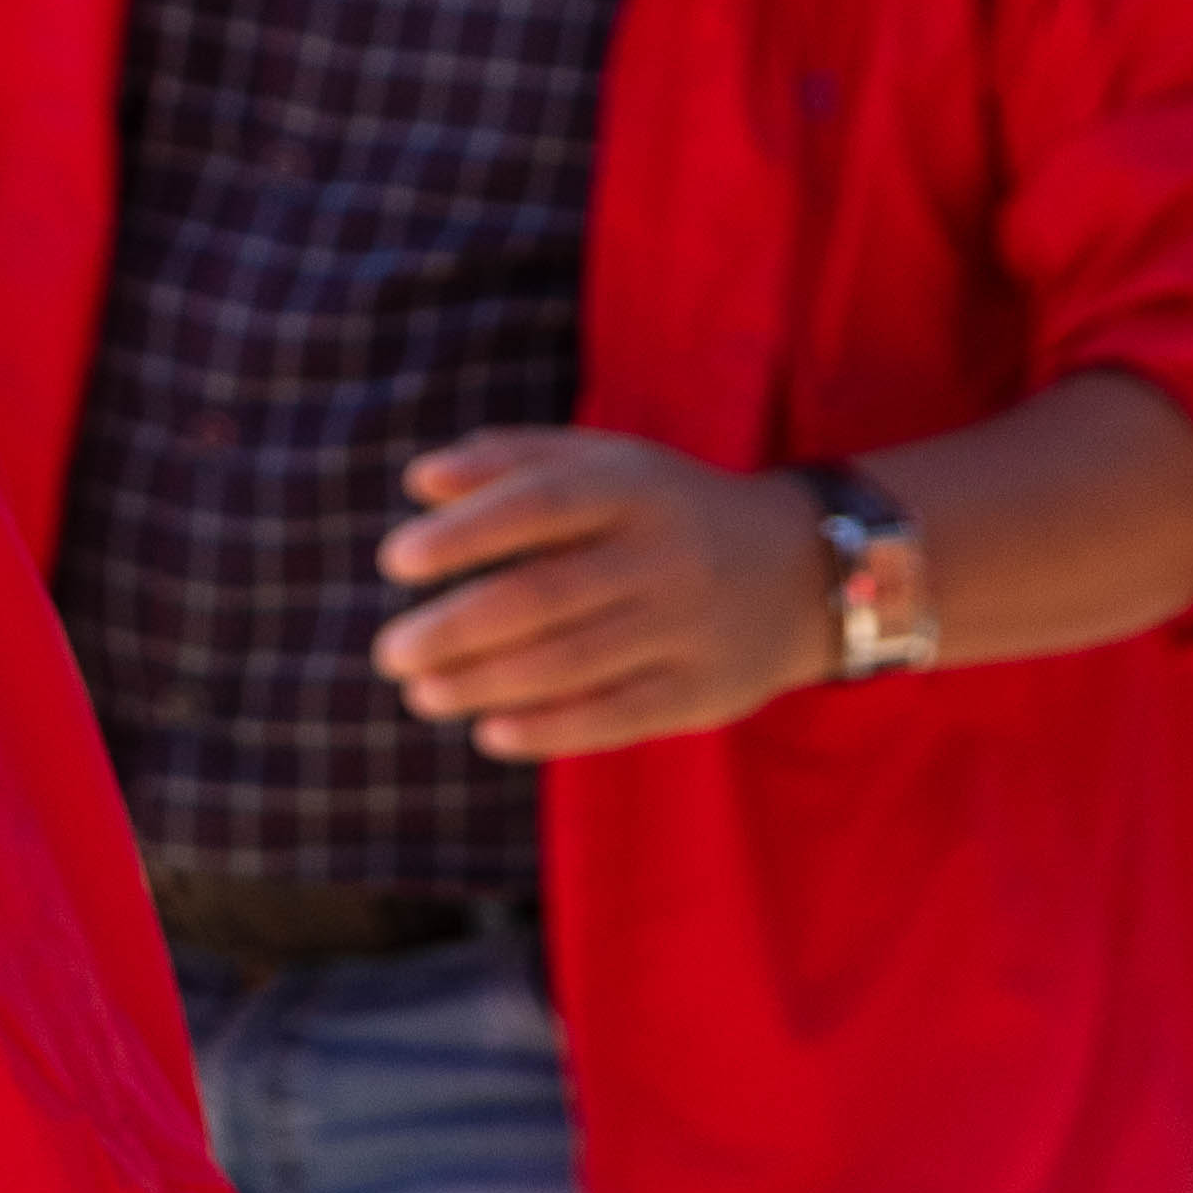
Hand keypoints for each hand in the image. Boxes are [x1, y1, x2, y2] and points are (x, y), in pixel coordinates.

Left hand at [368, 428, 835, 759]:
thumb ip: (510, 460)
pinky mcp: (703, 692)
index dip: (463, 533)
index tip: (396, 562)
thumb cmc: (665, 510)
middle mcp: (663, 554)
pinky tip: (489, 733)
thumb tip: (419, 481)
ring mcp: (688, 627)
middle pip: (546, 594)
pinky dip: (548, 730)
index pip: (537, 505)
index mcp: (632, 486)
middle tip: (391, 650)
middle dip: (456, 627)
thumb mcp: (605, 463)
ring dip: (485, 684)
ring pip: (573, 662)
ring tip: (421, 694)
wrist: (801, 571)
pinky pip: (617, 717)